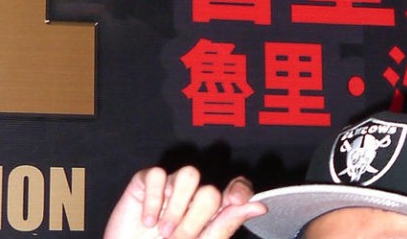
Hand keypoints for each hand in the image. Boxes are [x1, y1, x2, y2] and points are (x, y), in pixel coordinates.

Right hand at [103, 166, 267, 238]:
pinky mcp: (146, 183)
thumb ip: (226, 225)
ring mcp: (170, 188)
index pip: (235, 189)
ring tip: (163, 230)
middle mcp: (193, 197)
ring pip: (189, 175)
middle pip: (209, 190)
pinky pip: (157, 175)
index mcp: (211, 213)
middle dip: (195, 220)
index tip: (234, 200)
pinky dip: (153, 201)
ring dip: (177, 207)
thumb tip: (260, 206)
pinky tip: (147, 221)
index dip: (239, 189)